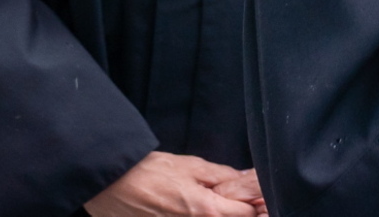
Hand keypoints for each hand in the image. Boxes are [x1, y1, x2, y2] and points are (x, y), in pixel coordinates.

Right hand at [83, 152, 265, 216]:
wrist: (112, 183)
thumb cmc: (150, 171)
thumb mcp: (192, 166)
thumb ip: (223, 176)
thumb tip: (247, 179)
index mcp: (208, 210)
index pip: (248, 214)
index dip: (259, 204)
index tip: (265, 197)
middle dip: (244, 212)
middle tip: (254, 203)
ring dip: (223, 213)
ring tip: (220, 203)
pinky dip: (201, 216)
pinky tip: (193, 208)